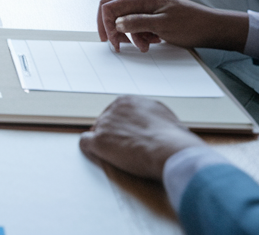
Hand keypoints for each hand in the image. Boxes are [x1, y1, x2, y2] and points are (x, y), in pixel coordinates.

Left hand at [79, 96, 204, 180]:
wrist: (169, 149)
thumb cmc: (174, 139)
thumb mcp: (165, 118)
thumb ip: (152, 118)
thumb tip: (156, 128)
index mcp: (129, 101)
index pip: (117, 113)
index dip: (122, 127)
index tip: (127, 136)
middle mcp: (114, 108)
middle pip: (105, 121)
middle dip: (112, 134)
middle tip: (122, 149)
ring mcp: (104, 124)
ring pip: (96, 132)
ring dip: (104, 144)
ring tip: (118, 156)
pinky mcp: (99, 141)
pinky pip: (85, 143)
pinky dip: (90, 151)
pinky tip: (98, 156)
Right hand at [97, 0, 249, 53]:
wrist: (212, 27)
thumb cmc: (191, 24)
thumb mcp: (162, 26)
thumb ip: (136, 23)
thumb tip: (117, 23)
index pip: (109, 6)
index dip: (105, 24)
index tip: (112, 41)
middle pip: (113, 10)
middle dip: (113, 29)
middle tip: (119, 45)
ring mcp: (147, 5)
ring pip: (125, 18)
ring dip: (130, 34)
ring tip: (145, 46)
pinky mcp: (153, 13)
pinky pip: (137, 22)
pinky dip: (139, 33)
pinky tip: (151, 41)